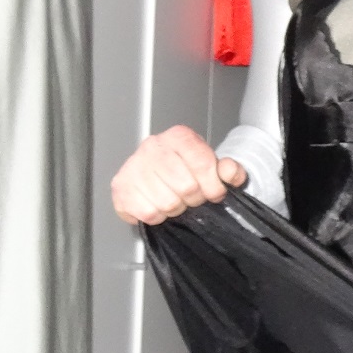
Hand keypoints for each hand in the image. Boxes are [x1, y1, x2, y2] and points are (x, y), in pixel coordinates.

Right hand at [111, 126, 245, 223]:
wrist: (153, 171)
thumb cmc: (184, 168)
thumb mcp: (210, 164)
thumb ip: (227, 169)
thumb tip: (232, 174)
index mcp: (178, 136)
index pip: (203, 164)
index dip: (213, 186)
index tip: (213, 192)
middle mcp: (153, 145)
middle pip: (186, 187)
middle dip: (194, 199)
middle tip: (191, 198)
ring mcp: (133, 165)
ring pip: (167, 203)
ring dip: (176, 209)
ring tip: (175, 200)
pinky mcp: (120, 186)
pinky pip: (148, 213)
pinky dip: (158, 216)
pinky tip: (158, 206)